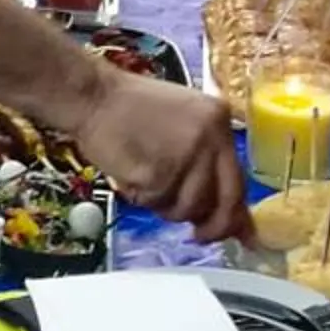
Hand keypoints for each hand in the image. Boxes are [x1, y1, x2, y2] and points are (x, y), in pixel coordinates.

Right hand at [66, 68, 250, 240]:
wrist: (90, 95)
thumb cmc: (127, 107)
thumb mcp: (182, 122)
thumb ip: (207, 160)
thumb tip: (232, 209)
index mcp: (218, 119)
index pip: (239, 179)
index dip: (235, 212)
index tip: (238, 233)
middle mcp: (210, 137)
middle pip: (224, 201)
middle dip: (213, 227)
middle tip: (199, 235)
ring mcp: (186, 156)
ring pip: (188, 208)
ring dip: (168, 208)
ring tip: (147, 182)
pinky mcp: (159, 173)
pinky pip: (158, 203)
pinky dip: (143, 198)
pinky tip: (132, 175)